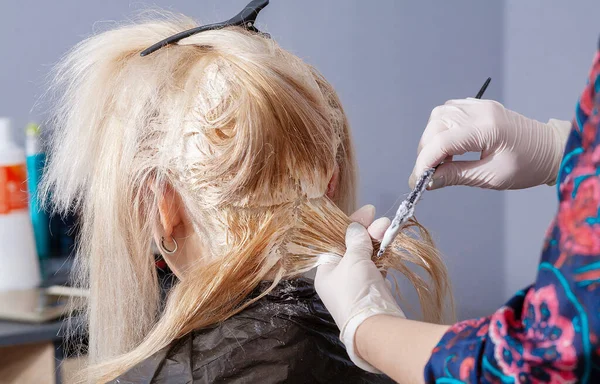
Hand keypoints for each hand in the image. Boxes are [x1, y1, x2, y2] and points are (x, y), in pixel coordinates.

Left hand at [315, 205, 404, 372]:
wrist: (375, 326)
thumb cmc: (356, 290)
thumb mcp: (353, 259)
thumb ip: (355, 239)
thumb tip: (355, 227)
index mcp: (325, 270)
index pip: (335, 240)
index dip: (350, 224)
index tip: (367, 211)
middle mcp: (338, 277)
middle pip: (353, 246)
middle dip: (369, 232)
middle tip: (382, 221)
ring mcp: (356, 284)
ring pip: (366, 256)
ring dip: (378, 242)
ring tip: (389, 229)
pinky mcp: (373, 290)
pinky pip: (377, 267)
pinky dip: (383, 256)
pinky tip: (391, 245)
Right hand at [409, 98, 570, 189]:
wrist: (551, 149)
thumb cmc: (528, 166)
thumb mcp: (491, 177)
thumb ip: (456, 176)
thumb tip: (428, 181)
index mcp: (486, 128)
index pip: (441, 141)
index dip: (424, 162)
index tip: (416, 181)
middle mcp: (479, 111)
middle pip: (436, 126)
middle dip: (426, 151)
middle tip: (429, 174)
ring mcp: (478, 106)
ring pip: (438, 117)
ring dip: (432, 140)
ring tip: (440, 161)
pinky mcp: (478, 107)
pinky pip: (448, 112)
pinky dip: (441, 130)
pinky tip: (448, 147)